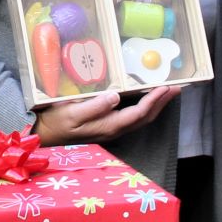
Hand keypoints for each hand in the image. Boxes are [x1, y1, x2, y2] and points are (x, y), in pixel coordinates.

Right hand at [32, 86, 178, 146]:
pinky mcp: (107, 127)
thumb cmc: (56, 122)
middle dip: (162, 103)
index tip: (166, 87)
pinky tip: (146, 100)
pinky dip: (145, 108)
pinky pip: (133, 118)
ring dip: (156, 106)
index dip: (154, 100)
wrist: (45, 135)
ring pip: (141, 119)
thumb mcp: (72, 113)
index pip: (138, 113)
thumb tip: (116, 97)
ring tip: (167, 92)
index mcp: (108, 126)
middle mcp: (114, 130)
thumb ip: (94, 106)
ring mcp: (112, 129)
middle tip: (176, 88)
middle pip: (145, 117)